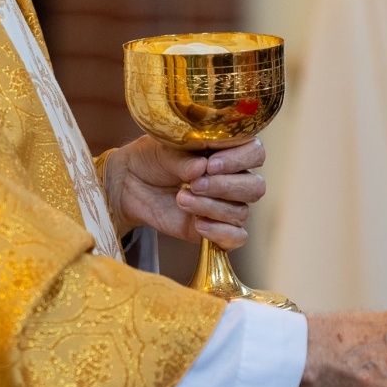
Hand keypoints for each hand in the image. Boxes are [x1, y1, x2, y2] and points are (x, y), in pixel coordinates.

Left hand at [103, 135, 265, 248]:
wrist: (131, 183)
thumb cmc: (153, 158)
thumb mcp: (163, 149)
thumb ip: (183, 158)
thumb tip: (200, 168)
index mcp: (229, 150)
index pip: (255, 153)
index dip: (238, 160)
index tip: (210, 164)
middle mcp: (234, 178)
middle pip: (255, 186)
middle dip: (224, 186)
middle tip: (194, 184)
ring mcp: (227, 205)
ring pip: (241, 212)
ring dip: (210, 206)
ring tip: (181, 198)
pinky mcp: (215, 229)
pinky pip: (236, 237)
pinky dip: (219, 232)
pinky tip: (197, 224)